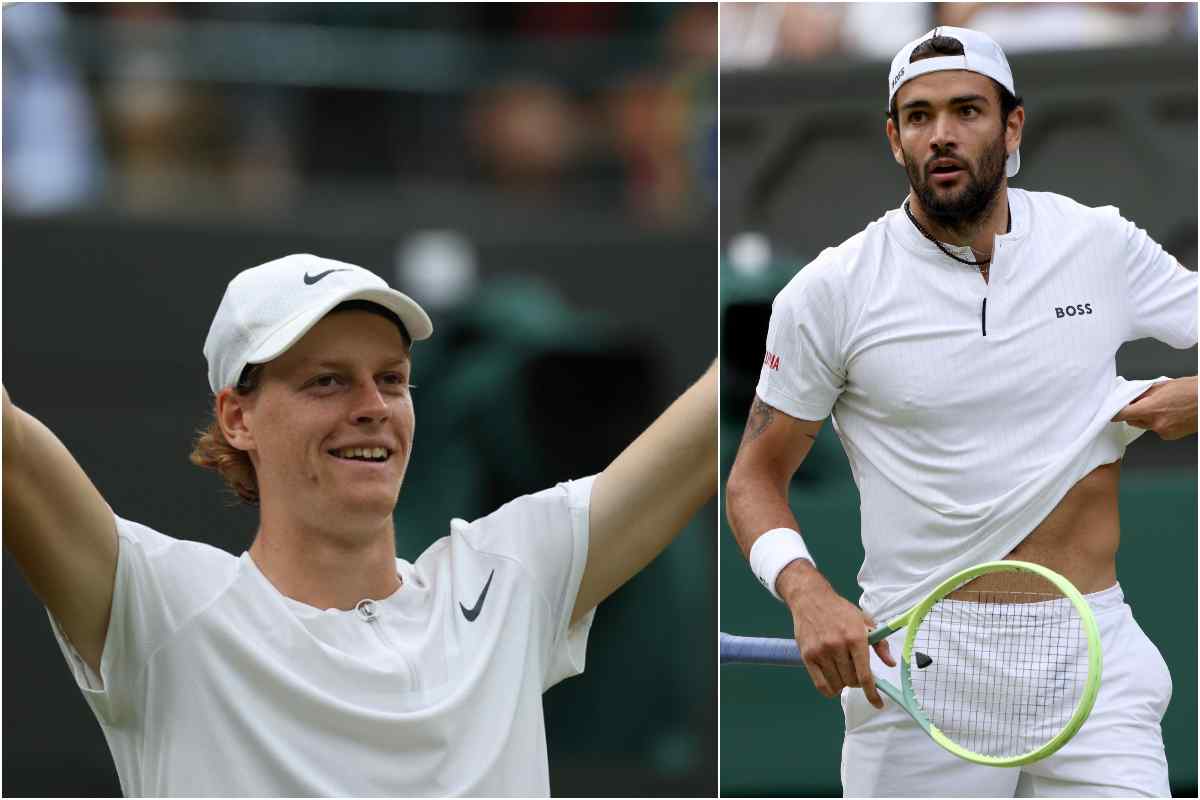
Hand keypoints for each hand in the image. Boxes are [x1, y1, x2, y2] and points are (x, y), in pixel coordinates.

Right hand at [777, 559, 896, 708]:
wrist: (811, 598)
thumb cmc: (840, 610)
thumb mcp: (864, 621)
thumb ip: (880, 644)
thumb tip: (891, 663)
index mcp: (855, 637)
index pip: (865, 674)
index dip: (872, 693)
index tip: (877, 703)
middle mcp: (837, 646)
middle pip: (851, 681)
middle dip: (857, 682)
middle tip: (856, 672)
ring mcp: (821, 652)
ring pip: (837, 684)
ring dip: (843, 683)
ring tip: (843, 672)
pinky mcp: (807, 656)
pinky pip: (820, 685)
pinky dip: (829, 689)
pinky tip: (833, 682)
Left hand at [1112, 376, 1196, 439]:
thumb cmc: (1191, 390)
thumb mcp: (1163, 385)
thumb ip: (1143, 393)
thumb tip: (1131, 396)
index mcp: (1151, 409)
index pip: (1122, 414)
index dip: (1115, 412)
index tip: (1110, 411)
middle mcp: (1155, 423)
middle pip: (1132, 420)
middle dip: (1133, 412)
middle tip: (1141, 403)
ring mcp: (1163, 431)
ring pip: (1144, 425)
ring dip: (1146, 418)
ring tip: (1162, 407)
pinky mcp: (1170, 436)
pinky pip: (1157, 429)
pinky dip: (1159, 423)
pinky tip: (1171, 415)